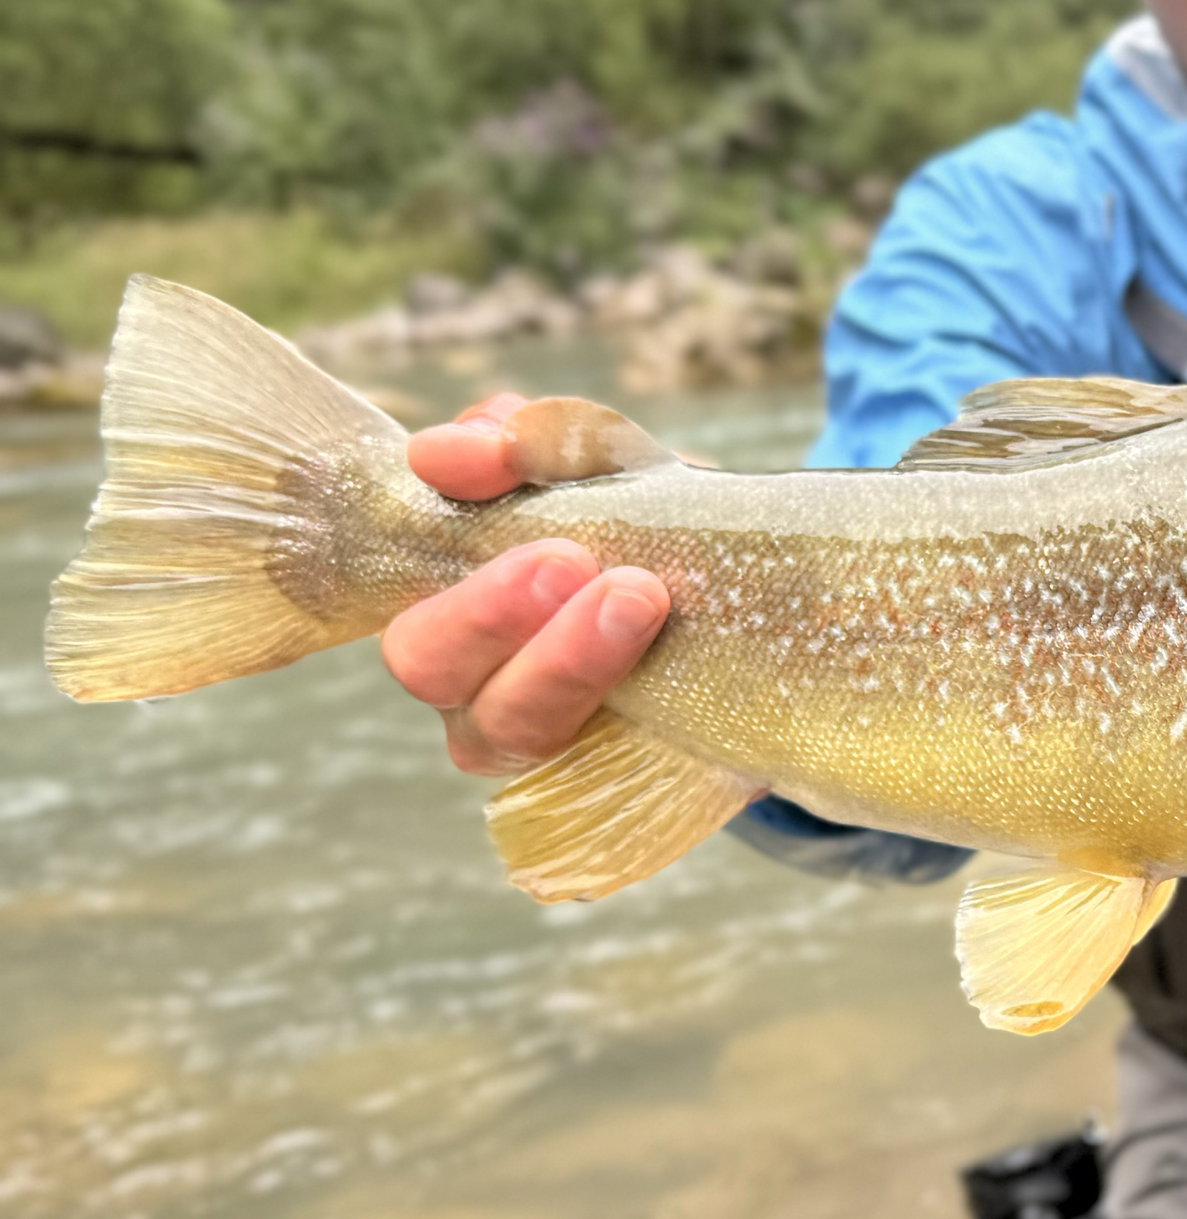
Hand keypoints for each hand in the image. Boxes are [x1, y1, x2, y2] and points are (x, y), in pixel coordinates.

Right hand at [379, 393, 668, 776]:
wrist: (757, 614)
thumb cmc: (654, 531)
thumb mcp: (616, 467)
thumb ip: (554, 442)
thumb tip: (491, 440)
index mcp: (448, 588)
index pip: (397, 553)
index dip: (436, 504)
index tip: (483, 461)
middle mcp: (470, 677)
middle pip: (428, 663)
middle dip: (487, 609)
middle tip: (568, 560)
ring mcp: (532, 737)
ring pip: (512, 725)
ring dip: (565, 661)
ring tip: (636, 598)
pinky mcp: (609, 779)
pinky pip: (597, 767)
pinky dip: (633, 708)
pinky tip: (678, 661)